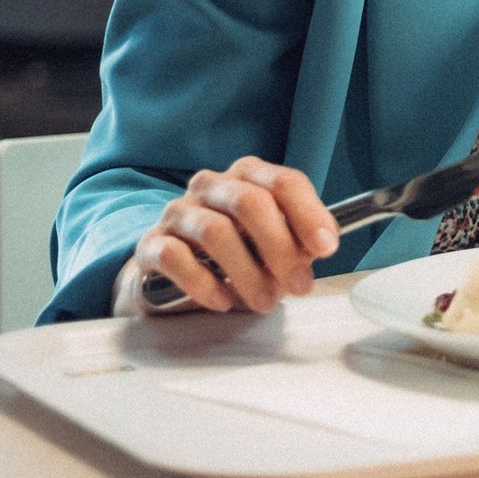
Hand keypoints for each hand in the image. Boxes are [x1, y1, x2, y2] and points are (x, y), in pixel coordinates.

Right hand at [112, 157, 340, 316]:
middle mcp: (211, 185)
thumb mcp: (272, 245)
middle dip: (281, 247)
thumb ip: (298, 241)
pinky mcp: (152, 243)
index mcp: (247, 176)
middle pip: (250, 202)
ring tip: (265, 301)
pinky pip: (176, 257)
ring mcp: (178, 211)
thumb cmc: (235, 254)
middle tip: (298, 285)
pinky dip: (205, 283)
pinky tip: (223, 301)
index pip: (284, 182)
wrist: (173, 277)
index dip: (310, 214)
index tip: (327, 248)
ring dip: (247, 272)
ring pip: (215, 231)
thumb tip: (320, 246)